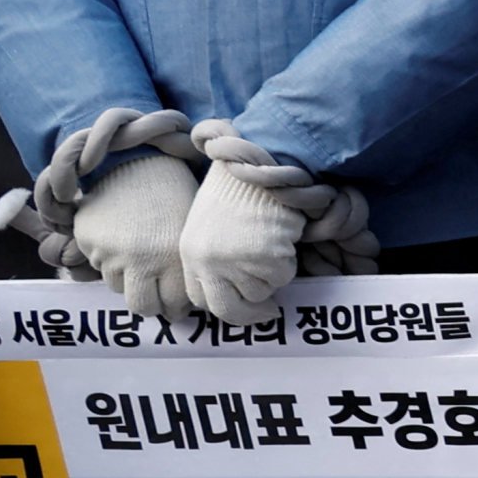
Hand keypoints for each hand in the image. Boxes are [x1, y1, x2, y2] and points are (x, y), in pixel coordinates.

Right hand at [72, 146, 201, 319]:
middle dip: (151, 303)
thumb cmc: (173, 193)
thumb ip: (186, 268)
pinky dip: (108, 258)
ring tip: (139, 256)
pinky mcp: (89, 241)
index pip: (173, 307)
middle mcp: (142, 260)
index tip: (176, 299)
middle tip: (155, 291)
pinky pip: (97, 264)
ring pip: (118, 287)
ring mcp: (111, 252)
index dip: (175, 306)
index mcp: (174, 258)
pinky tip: (121, 238)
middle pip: (142, 307)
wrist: (138, 159)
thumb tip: (185, 303)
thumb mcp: (190, 229)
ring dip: (128, 279)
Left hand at [176, 161, 306, 325]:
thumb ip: (210, 259)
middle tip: (268, 313)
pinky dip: (287, 262)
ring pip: (260, 293)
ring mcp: (235, 263)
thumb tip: (230, 293)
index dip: (224, 305)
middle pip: (228, 311)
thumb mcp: (208, 225)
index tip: (241, 306)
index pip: (200, 300)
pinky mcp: (264, 257)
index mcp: (189, 253)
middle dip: (251, 314)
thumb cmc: (237, 190)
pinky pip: (282, 276)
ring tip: (271, 246)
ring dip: (271, 277)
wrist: (257, 163)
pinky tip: (281, 238)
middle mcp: (207, 263)